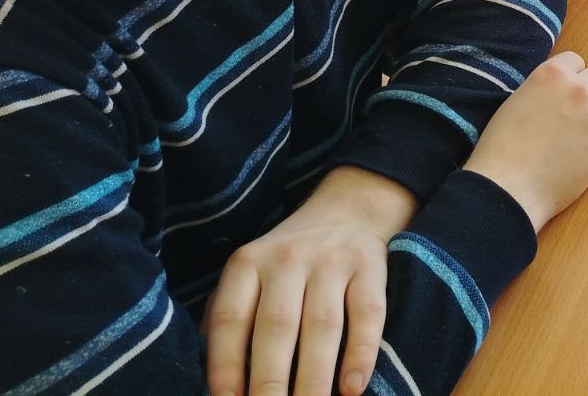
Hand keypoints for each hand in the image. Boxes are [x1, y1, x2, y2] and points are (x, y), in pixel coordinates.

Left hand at [204, 167, 415, 395]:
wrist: (347, 211)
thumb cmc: (288, 263)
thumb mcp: (251, 275)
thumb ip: (230, 318)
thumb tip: (217, 383)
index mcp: (248, 263)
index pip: (231, 319)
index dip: (226, 366)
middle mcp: (288, 258)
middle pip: (277, 326)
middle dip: (270, 381)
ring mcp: (332, 261)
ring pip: (322, 326)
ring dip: (314, 377)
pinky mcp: (370, 267)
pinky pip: (367, 314)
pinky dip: (361, 353)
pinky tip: (352, 388)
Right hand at [463, 51, 587, 231]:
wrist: (509, 188)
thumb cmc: (502, 147)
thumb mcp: (518, 100)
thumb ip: (545, 89)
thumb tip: (562, 91)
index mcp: (553, 74)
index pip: (576, 61)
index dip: (568, 78)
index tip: (561, 94)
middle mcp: (579, 90)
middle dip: (586, 95)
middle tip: (569, 117)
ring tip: (579, 134)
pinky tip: (579, 155)